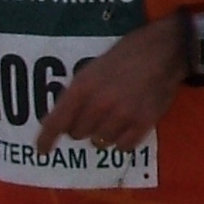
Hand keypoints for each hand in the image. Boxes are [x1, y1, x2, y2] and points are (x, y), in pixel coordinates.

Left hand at [33, 15, 186, 158]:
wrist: (162, 52)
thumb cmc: (124, 57)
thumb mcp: (92, 69)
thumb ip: (76, 94)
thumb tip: (61, 123)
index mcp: (83, 86)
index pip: (57, 120)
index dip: (46, 139)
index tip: (41, 151)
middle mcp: (99, 103)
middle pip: (78, 133)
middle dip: (82, 126)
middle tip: (95, 113)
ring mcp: (122, 115)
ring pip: (100, 142)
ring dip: (103, 133)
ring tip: (114, 116)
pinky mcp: (143, 124)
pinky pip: (123, 146)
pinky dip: (122, 140)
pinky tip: (127, 125)